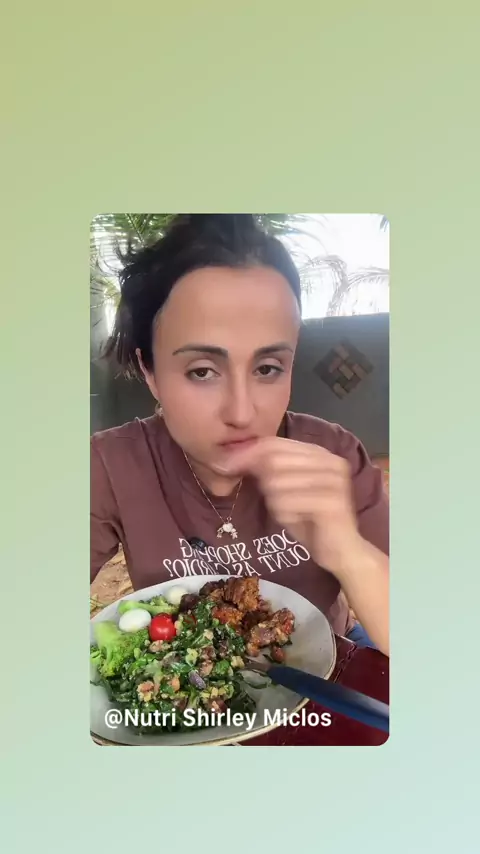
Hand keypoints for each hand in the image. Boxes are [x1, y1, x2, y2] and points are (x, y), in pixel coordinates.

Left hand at [220, 436, 364, 577]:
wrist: (341, 550)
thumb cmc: (311, 520)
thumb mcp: (286, 490)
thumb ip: (268, 471)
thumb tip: (233, 458)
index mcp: (318, 453)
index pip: (274, 443)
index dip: (246, 453)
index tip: (224, 465)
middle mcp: (329, 461)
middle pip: (273, 459)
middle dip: (258, 478)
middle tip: (266, 499)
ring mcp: (332, 480)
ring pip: (276, 481)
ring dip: (274, 502)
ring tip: (289, 512)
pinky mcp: (332, 501)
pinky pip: (287, 502)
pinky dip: (283, 513)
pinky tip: (296, 520)